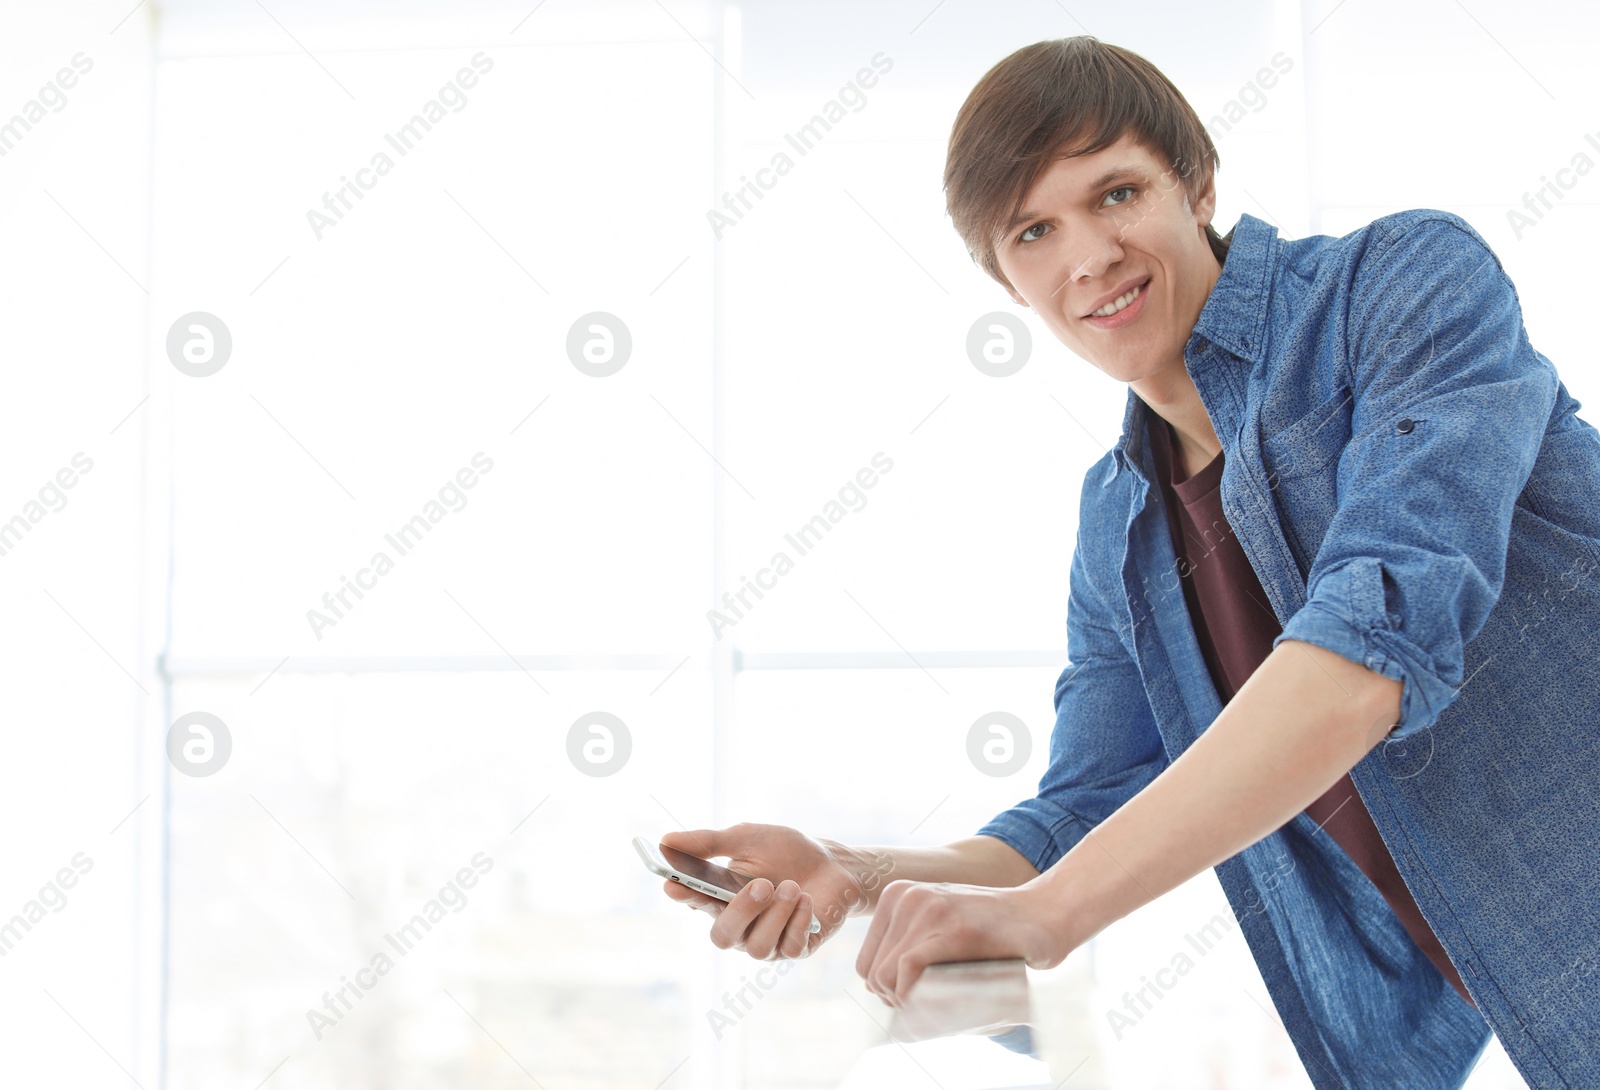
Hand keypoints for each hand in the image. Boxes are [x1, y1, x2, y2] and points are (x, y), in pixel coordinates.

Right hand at [660, 823, 893, 960]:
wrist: (834, 863)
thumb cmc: (786, 850)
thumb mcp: (747, 838)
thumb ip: (709, 843)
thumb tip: (665, 841)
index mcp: (721, 898)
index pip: (695, 902)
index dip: (684, 896)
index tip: (674, 885)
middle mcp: (741, 926)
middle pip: (723, 937)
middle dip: (741, 912)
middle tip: (762, 885)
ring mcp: (768, 941)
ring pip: (757, 947)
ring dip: (776, 916)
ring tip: (792, 886)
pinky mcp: (796, 949)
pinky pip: (789, 948)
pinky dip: (797, 922)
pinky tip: (806, 900)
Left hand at [855, 879, 1067, 1007]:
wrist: (1041, 915)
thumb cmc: (990, 930)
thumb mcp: (938, 921)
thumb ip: (906, 943)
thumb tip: (872, 987)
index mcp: (898, 894)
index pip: (866, 962)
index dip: (884, 992)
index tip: (911, 1002)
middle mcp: (908, 897)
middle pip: (873, 972)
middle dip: (894, 1001)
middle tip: (926, 1009)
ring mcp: (929, 909)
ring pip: (886, 974)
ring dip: (905, 1003)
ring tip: (934, 1007)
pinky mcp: (954, 929)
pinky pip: (908, 967)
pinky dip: (914, 994)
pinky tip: (936, 1002)